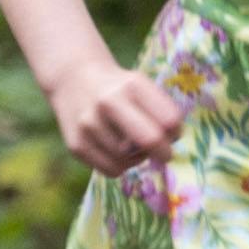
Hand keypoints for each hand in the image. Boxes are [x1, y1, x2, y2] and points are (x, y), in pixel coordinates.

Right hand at [50, 57, 184, 177]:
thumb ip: (160, 110)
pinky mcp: (77, 145)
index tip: (172, 133)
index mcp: (131, 85)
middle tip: (164, 154)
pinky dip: (119, 166)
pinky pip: (111, 170)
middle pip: (150, 139)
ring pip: (129, 160)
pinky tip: (115, 152)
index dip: (176, 131)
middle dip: (163, 152)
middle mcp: (108, 102)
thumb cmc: (117, 87)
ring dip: (137, 158)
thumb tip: (170, 143)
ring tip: (131, 145)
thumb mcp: (140, 86)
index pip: (169, 118)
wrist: (72, 79)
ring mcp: (89, 125)